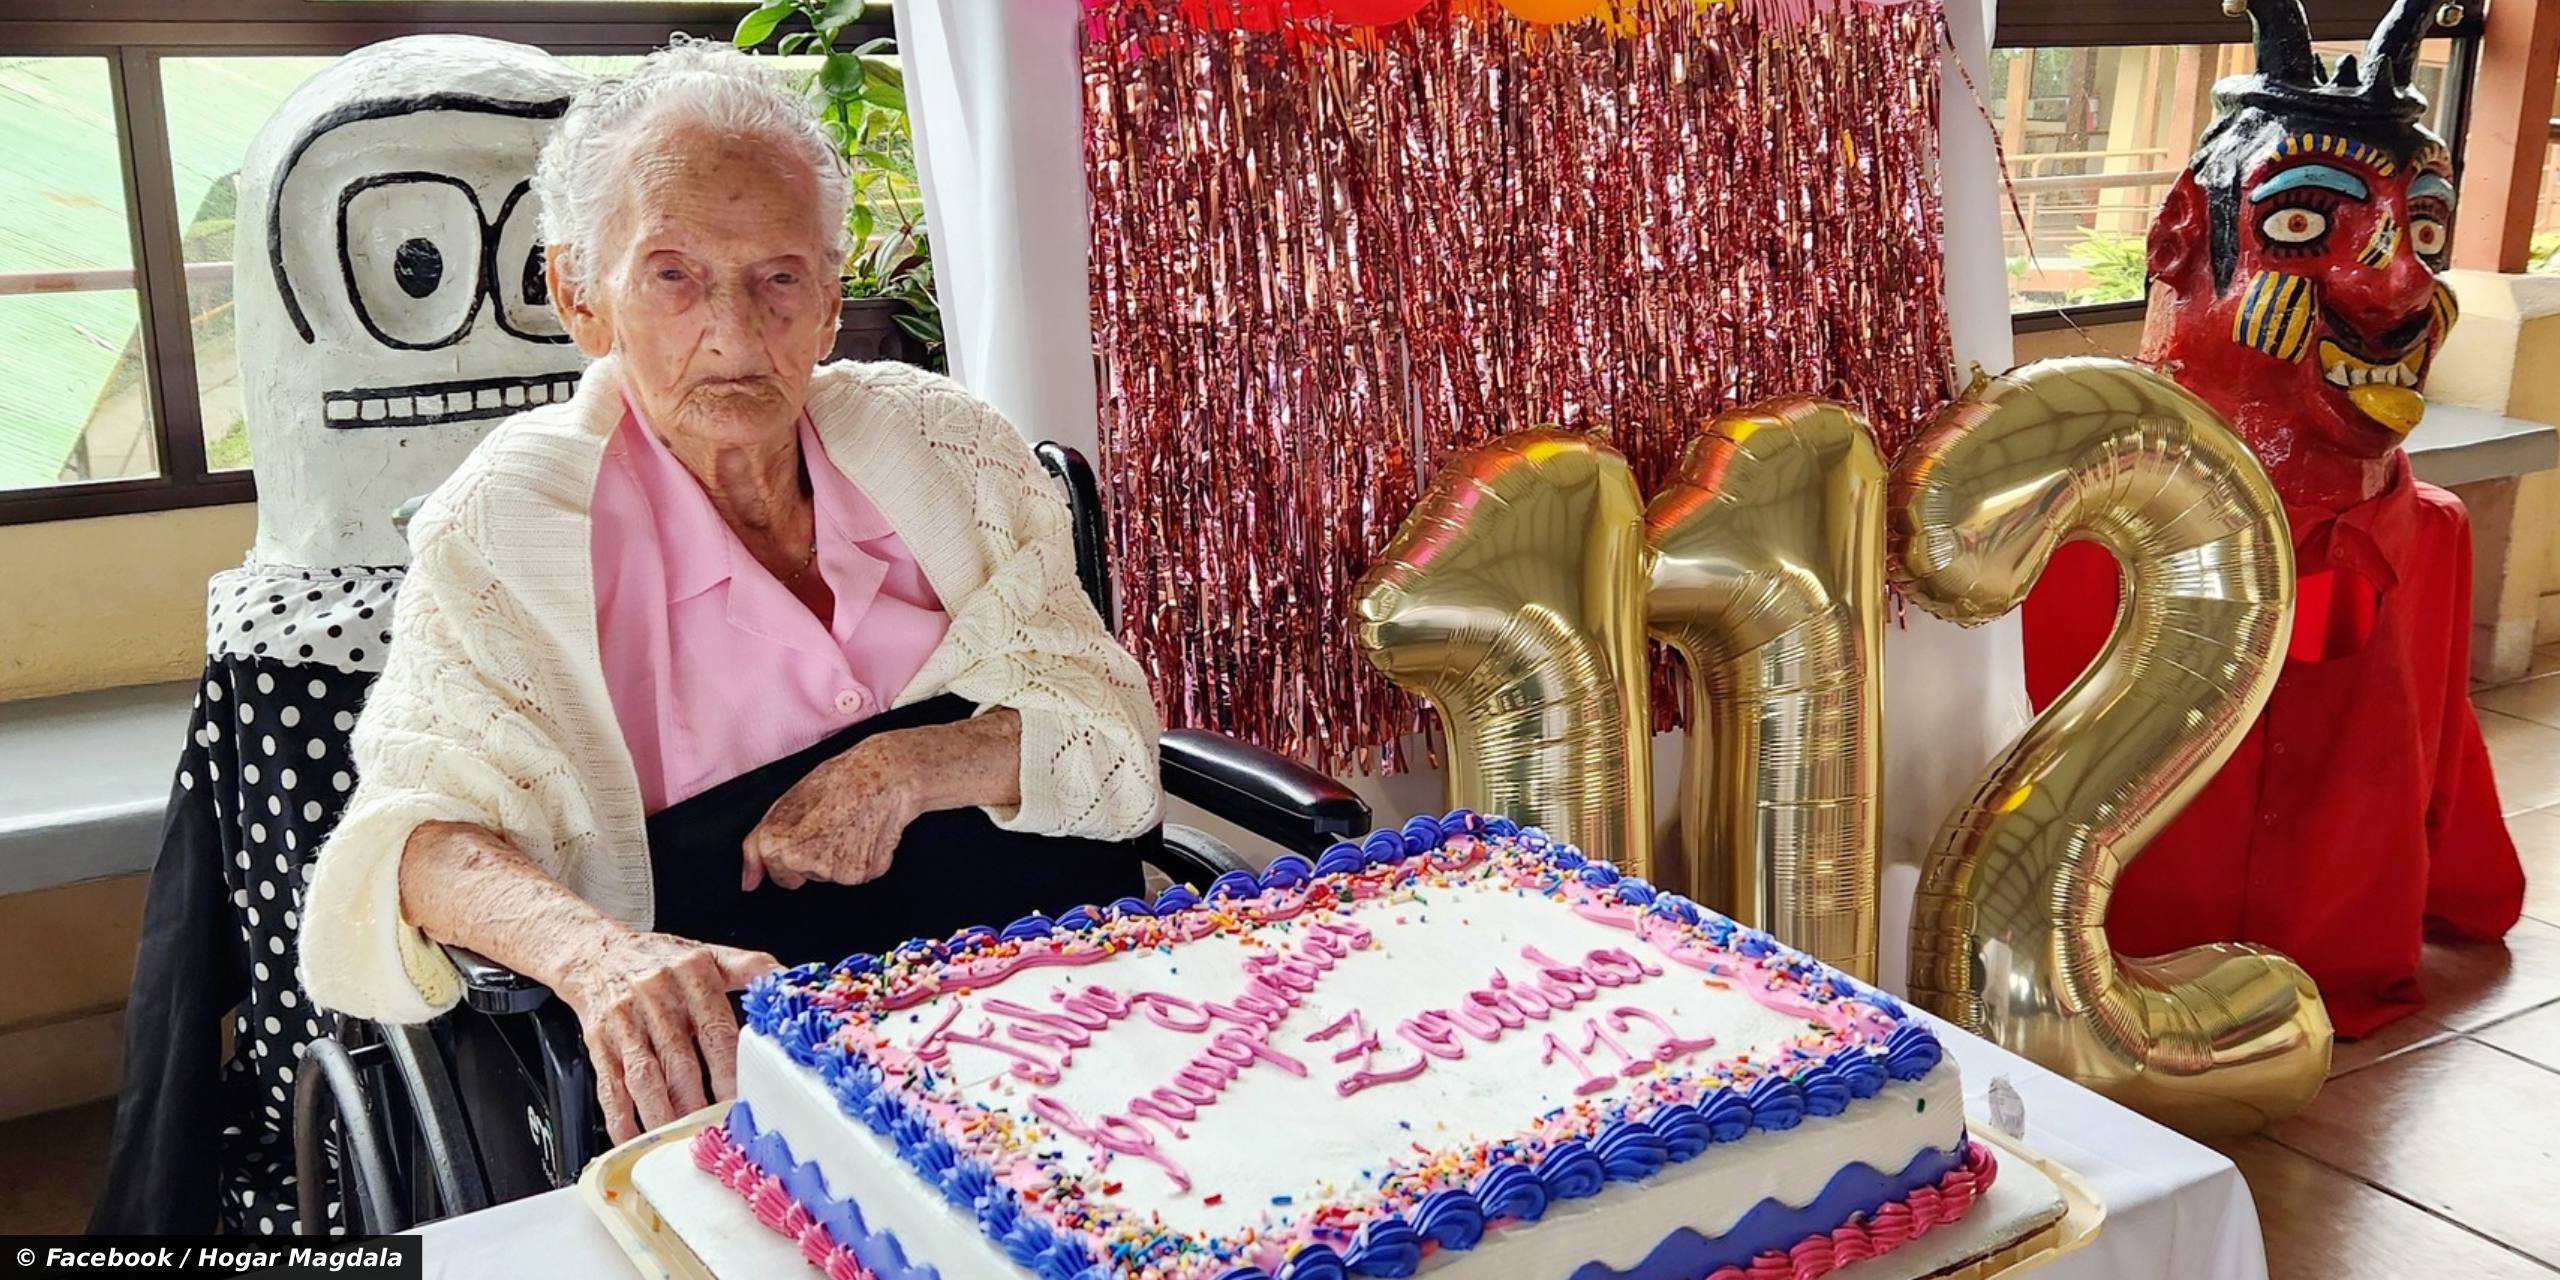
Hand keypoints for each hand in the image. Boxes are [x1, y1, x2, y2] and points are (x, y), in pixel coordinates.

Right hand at [557, 928, 776, 1142]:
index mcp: (692, 975)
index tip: (740, 1101)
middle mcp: (657, 996)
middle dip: (697, 1102)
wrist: (595, 950)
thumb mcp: (709, 954)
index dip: (728, 1070)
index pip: (716, 1030)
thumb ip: (751, 968)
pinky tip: (633, 1139)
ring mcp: (624, 1021)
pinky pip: (609, 1085)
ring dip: (661, 1115)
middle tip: (713, 1132)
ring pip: (644, 1077)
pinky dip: (621, 1118)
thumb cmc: (660, 959)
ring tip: (679, 1141)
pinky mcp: (598, 1041)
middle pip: (680, 1061)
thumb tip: (792, 980)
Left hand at [742, 735, 922, 890]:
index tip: (806, 830)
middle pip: (804, 878)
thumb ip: (756, 846)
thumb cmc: (836, 781)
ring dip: (840, 856)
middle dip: (813, 858)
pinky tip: (865, 833)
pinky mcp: (864, 874)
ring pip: (831, 876)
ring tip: (850, 824)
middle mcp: (804, 862)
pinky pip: (857, 875)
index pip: (777, 873)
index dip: (791, 851)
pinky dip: (863, 858)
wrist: (885, 774)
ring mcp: (836, 872)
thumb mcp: (785, 804)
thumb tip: (748, 884)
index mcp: (778, 844)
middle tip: (829, 825)